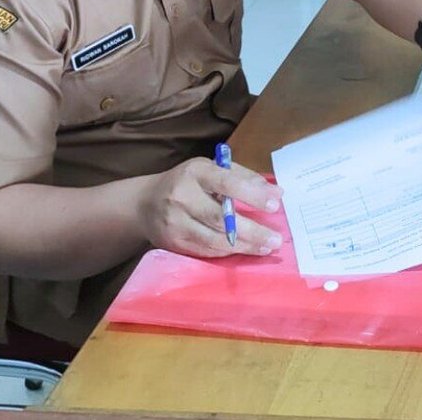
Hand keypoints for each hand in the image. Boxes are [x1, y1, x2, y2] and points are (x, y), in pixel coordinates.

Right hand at [139, 157, 282, 257]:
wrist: (144, 204)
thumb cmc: (188, 183)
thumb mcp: (212, 170)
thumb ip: (244, 178)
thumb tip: (277, 193)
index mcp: (196, 172)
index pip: (226, 182)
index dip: (251, 194)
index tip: (275, 204)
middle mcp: (182, 196)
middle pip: (220, 218)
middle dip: (252, 231)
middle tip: (276, 240)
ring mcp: (175, 222)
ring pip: (213, 239)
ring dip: (244, 246)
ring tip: (266, 248)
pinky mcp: (173, 243)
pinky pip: (205, 251)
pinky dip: (228, 252)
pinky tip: (245, 251)